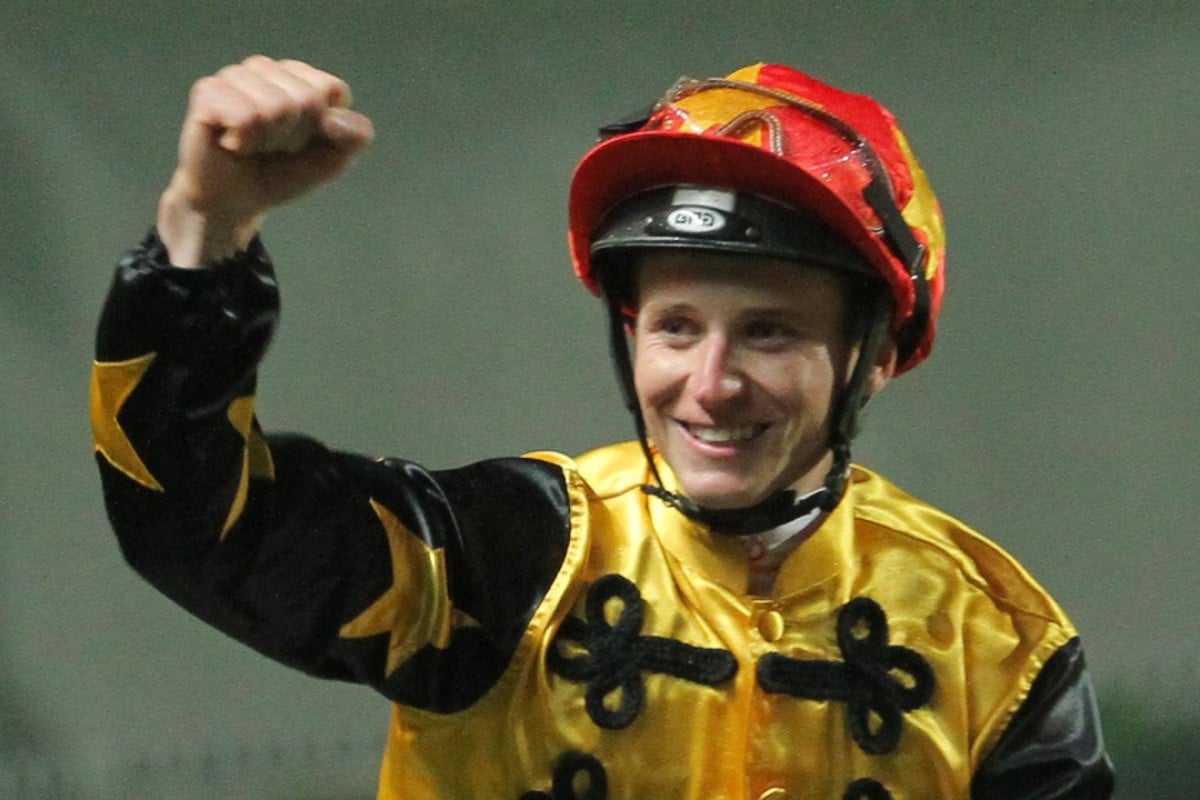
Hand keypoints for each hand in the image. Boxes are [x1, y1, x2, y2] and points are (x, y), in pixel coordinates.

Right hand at [157, 55, 374, 266]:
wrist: (234, 203)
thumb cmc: (281, 174)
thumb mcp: (332, 160)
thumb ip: (355, 136)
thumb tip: (335, 119)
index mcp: (299, 76)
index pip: (333, 90)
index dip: (324, 129)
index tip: (302, 143)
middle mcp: (266, 68)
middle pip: (307, 99)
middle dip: (294, 137)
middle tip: (272, 148)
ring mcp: (235, 76)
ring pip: (276, 107)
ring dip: (268, 141)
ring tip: (252, 145)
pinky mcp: (208, 91)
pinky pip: (246, 116)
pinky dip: (245, 142)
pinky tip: (233, 144)